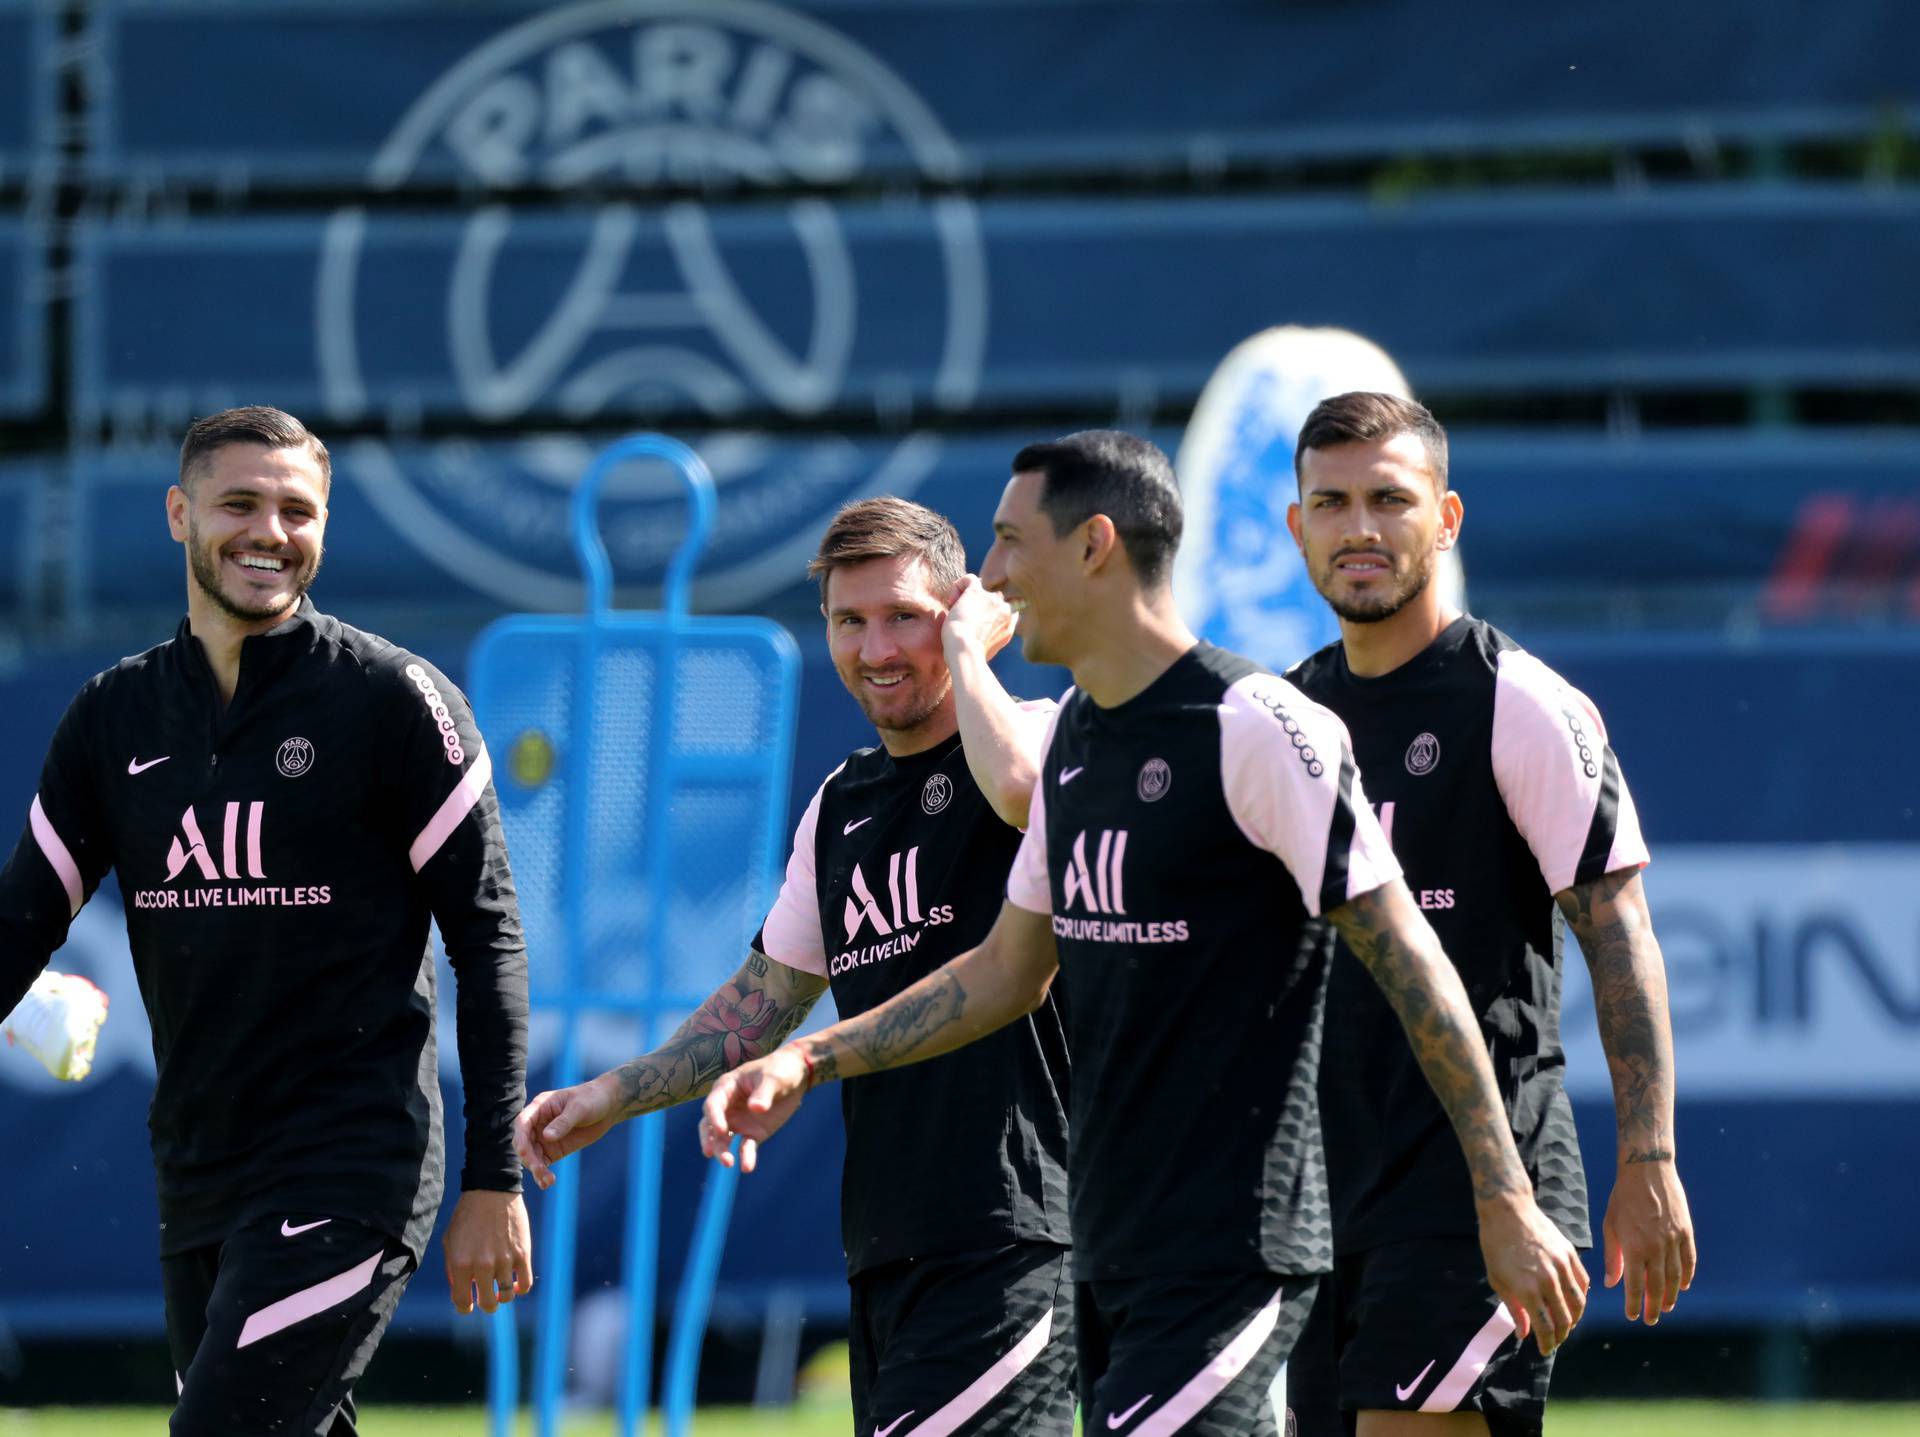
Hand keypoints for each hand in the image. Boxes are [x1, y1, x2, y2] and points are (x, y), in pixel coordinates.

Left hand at [442, 1189, 532, 1314]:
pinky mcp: (522, 1253)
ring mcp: (504, 1260)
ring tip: (501, 1288)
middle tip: (487, 1297)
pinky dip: (520, 1288)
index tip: (468, 1304)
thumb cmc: (467, 1216)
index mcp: (460, 1264)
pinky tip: (516, 1283)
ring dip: (503, 1296)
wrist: (490, 1191)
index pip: (462, 1302)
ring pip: (507, 1296)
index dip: (465, 1307)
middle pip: (488, 1303)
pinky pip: (525, 1283)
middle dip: (486, 1304)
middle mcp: (482, 1266)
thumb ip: (452, 1268)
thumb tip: (461, 1289)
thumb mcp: (450, 1241)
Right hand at [515, 1075, 619, 1189]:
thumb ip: (563, 1122)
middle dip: (529, 1157)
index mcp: (540, 1107)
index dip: (521, 1138)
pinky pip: (543, 1164)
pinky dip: (542, 1174)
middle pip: (524, 1143)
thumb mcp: (579, 1108)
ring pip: (532, 1156)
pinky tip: (547, 1184)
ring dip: (536, 1169)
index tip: (524, 1152)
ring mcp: (544, 1138)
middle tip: (539, 1169)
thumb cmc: (592, 1099)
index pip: (522, 1123)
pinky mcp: (553, 1150)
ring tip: (548, 1180)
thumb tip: (546, 1137)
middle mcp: (538, 1124)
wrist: (608, 1107)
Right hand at [699, 1047, 811, 1172]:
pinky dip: (745, 1157)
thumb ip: (764, 1093)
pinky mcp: (752, 1133)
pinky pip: (745, 1147)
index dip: (714, 1117)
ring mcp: (738, 1122)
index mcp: (727, 1087)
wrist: (796, 1077)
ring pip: (723, 1140)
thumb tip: (756, 1109)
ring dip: (722, 1151)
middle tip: (710, 1152)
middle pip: (710, 1125)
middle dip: (709, 1139)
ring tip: (728, 1163)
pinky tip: (747, 1167)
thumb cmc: (779, 1070)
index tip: (721, 1129)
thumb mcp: (773, 1078)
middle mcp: (727, 1107)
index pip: (713, 1104)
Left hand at [941, 575, 1016, 661]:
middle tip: (964, 620)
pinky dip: (958, 586)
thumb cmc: (970, 657)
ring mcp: (993, 600)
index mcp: (1009, 625)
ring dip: (966, 598)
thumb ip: (990, 638)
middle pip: (992, 598)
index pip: (1006, 609)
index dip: (990, 613)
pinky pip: (970, 578)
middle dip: (977, 606)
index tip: (976, 624)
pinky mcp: (977, 592)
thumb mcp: (987, 650)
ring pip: (981, 587)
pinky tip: (952, 601)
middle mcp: (1005, 610)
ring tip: (955, 612)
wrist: (965, 651)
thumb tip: (979, 637)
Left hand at [1476, 1192, 1589, 1355]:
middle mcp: (1548, 1281)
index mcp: (1527, 1289)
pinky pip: (1583, 1283)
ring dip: (1574, 1320)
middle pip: (1564, 1319)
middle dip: (1560, 1335)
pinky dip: (1581, 1297)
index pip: (1545, 1327)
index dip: (1547, 1343)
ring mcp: (1562, 1267)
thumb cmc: (1496, 1245)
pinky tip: (1574, 1303)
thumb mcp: (1497, 1279)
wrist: (1508, 1209)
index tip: (1544, 1349)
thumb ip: (1514, 1308)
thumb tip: (1524, 1333)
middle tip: (1555, 1340)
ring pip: (1578, 1303)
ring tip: (1566, 1325)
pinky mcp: (1570, 1254)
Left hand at [1604, 1158, 1696, 1323]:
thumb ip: (1613, 1256)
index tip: (1632, 1316)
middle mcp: (1656, 1248)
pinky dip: (1687, 1276)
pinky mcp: (1686, 1232)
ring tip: (1666, 1307)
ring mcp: (1673, 1241)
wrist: (1647, 1170)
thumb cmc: (1623, 1197)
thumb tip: (1611, 1283)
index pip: (1634, 1285)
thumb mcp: (1610, 1225)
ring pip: (1675, 1277)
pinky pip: (1689, 1261)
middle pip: (1657, 1287)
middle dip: (1653, 1307)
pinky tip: (1683, 1287)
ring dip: (1671, 1295)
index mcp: (1634, 1247)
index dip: (1633, 1303)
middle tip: (1651, 1320)